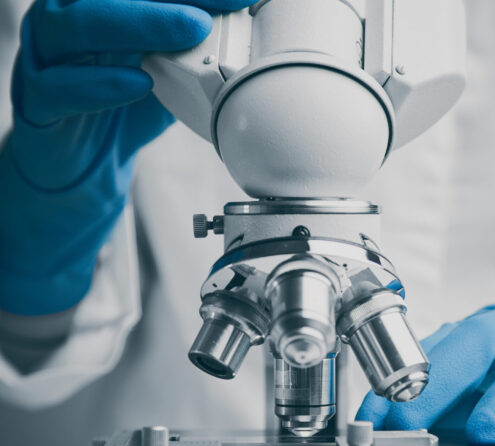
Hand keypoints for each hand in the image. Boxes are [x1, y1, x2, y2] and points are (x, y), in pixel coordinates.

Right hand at [0, 0, 255, 314]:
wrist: (83, 167)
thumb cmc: (122, 114)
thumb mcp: (165, 77)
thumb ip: (190, 53)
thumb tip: (244, 34)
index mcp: (100, 11)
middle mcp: (66, 22)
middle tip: (212, 10)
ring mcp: (45, 59)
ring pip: (75, 24)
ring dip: (137, 23)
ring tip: (192, 30)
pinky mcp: (36, 103)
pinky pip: (58, 87)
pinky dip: (99, 84)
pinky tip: (139, 84)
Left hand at [357, 305, 494, 445]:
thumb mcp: (479, 400)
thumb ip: (443, 412)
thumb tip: (393, 434)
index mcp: (485, 333)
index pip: (436, 348)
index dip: (401, 381)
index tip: (374, 420)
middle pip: (482, 338)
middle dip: (441, 379)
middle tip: (411, 423)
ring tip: (484, 435)